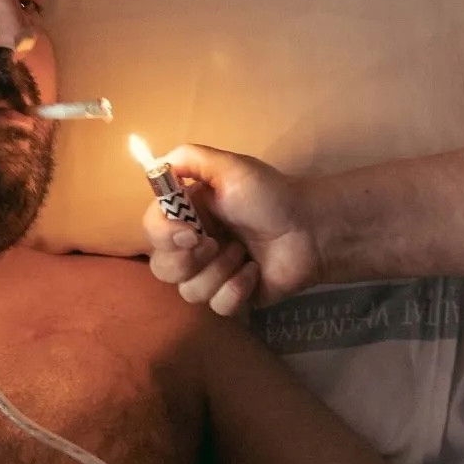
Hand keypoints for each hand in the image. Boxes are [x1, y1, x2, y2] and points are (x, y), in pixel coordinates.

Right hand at [140, 144, 321, 315]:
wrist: (310, 229)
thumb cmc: (270, 195)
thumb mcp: (230, 167)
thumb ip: (189, 158)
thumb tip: (154, 163)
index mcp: (187, 215)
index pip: (152, 231)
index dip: (165, 236)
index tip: (191, 232)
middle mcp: (193, 246)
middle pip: (162, 268)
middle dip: (190, 259)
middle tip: (218, 244)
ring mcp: (212, 274)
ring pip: (190, 292)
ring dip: (220, 271)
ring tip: (244, 253)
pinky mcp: (232, 297)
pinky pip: (217, 306)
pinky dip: (237, 289)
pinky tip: (255, 271)